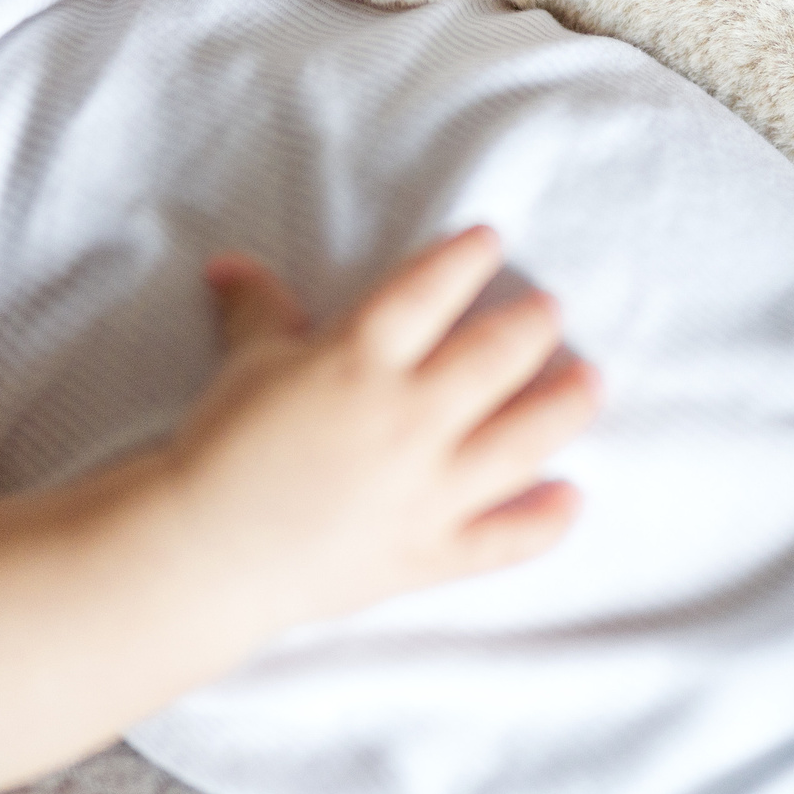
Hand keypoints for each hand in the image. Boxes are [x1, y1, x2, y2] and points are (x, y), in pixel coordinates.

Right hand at [165, 226, 598, 636]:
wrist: (204, 552)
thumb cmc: (221, 446)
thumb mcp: (244, 362)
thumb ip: (258, 308)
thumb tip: (232, 263)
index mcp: (361, 360)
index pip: (429, 291)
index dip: (464, 259)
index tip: (489, 241)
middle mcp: (409, 418)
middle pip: (495, 359)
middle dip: (532, 327)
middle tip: (552, 309)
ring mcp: (428, 491)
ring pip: (521, 441)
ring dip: (564, 407)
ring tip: (589, 380)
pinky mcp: (430, 553)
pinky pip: (504, 538)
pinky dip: (544, 520)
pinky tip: (572, 495)